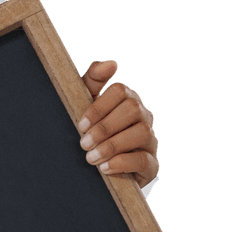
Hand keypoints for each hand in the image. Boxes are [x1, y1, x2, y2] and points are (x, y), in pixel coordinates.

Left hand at [77, 60, 158, 188]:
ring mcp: (151, 141)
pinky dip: (122, 163)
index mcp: (129, 100)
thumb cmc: (92, 132)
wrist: (98, 168)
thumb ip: (93, 81)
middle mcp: (144, 117)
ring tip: (91, 158)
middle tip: (84, 143)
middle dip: (105, 127)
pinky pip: (144, 160)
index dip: (99, 108)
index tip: (80, 125)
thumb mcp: (86, 106)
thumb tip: (111, 63)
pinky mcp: (152, 165)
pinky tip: (104, 168)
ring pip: (142, 133)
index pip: (121, 91)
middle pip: (132, 109)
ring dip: (112, 146)